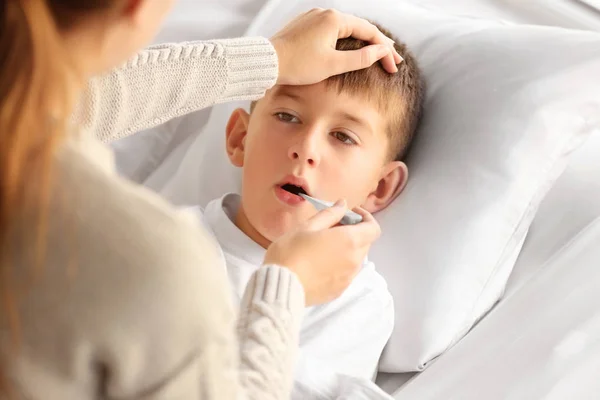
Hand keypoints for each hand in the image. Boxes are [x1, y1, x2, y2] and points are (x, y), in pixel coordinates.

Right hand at [264, 201, 380, 305]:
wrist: (281, 288)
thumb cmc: (291, 252)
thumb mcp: (307, 226)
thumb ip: (329, 214)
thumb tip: (343, 204)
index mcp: (350, 241)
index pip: (374, 228)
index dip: (365, 218)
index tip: (350, 213)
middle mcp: (354, 260)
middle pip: (365, 242)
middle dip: (354, 232)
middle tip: (332, 227)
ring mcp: (348, 278)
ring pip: (356, 258)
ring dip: (347, 249)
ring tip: (324, 246)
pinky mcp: (340, 290)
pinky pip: (347, 273)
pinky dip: (340, 264)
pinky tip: (320, 264)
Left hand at [270, 8, 402, 85]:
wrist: (266, 63)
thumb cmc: (298, 66)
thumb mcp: (333, 65)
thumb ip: (360, 58)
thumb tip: (380, 51)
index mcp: (335, 20)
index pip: (369, 33)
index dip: (385, 50)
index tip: (394, 66)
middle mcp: (325, 13)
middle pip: (359, 28)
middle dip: (377, 45)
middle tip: (393, 60)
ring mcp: (314, 17)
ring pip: (346, 28)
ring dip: (362, 42)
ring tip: (376, 54)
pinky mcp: (305, 25)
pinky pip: (332, 30)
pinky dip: (346, 40)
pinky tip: (350, 48)